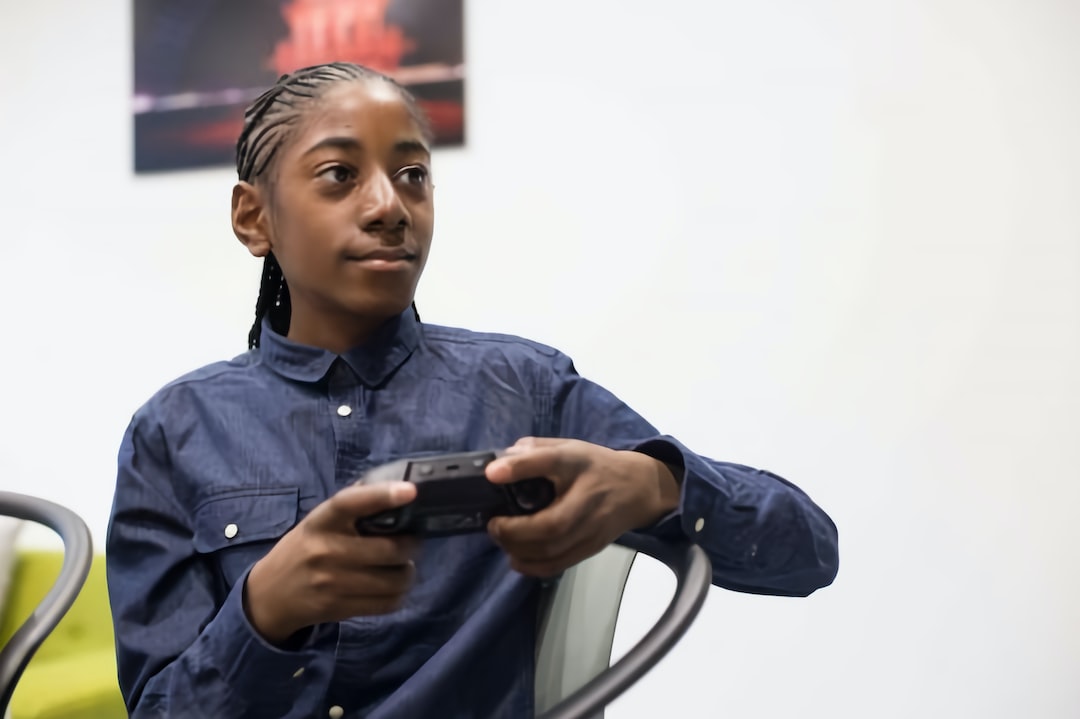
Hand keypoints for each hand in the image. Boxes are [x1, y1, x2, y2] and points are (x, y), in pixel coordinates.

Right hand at [243, 482, 418, 644]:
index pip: (350, 503)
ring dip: (408, 573)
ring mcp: (331, 582)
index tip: (410, 491)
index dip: (381, 495)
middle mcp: (325, 550)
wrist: (271, 594)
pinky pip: (387, 603)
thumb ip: (352, 505)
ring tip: (402, 567)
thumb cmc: (305, 548)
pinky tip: (391, 587)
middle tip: (411, 542)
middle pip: (389, 550)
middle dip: (411, 545)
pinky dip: (399, 595)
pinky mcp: (338, 608)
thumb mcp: (319, 521)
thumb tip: (394, 485)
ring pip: (394, 580)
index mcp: (321, 521)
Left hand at [485, 437, 680, 577]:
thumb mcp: (568, 448)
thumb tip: (499, 465)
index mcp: (578, 463)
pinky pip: (558, 564)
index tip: (492, 474)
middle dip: (513, 530)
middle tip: (493, 524)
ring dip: (518, 549)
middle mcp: (587, 498)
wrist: (638, 488)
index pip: (550, 461)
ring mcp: (591, 528)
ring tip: (503, 538)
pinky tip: (516, 557)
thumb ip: (535, 452)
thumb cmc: (595, 466)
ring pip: (551, 550)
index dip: (520, 467)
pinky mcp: (591, 548)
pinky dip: (532, 566)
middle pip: (550, 524)